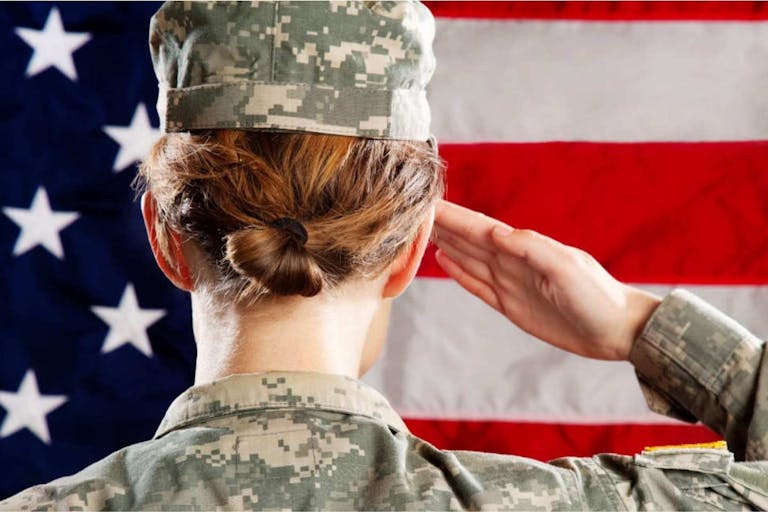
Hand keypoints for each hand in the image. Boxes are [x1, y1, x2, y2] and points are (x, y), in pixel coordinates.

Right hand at [432, 200, 660, 360]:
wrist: (615, 330)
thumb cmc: (597, 296)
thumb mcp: (567, 267)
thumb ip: (531, 248)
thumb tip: (494, 232)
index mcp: (525, 248)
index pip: (481, 228)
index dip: (455, 216)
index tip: (429, 202)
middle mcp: (512, 262)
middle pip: (469, 240)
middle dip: (442, 224)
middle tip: (412, 211)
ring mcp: (510, 283)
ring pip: (468, 259)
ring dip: (446, 243)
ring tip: (421, 230)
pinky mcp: (510, 306)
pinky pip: (477, 285)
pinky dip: (459, 272)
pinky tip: (443, 259)